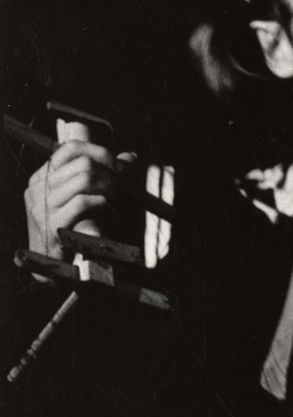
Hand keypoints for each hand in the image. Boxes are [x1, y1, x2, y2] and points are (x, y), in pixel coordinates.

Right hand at [24, 120, 135, 258]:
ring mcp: (42, 205)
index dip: (99, 153)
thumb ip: (105, 177)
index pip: (69, 149)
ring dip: (111, 189)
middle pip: (83, 163)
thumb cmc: (75, 229)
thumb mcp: (87, 199)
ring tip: (120, 202)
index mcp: (43, 177)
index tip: (118, 166)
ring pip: (84, 179)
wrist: (55, 267)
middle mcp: (39, 187)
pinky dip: (104, 204)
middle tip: (124, 189)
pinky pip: (82, 202)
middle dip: (111, 174)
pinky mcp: (51, 224)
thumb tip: (131, 157)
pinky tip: (113, 213)